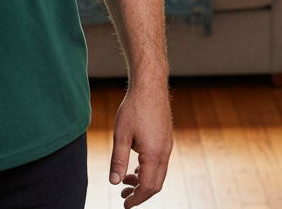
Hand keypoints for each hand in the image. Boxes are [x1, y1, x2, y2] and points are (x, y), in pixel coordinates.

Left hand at [109, 83, 171, 206]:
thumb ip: (118, 160)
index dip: (136, 199)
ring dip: (143, 181)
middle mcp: (164, 152)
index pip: (147, 187)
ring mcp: (167, 145)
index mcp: (154, 154)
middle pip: (155, 184)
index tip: (124, 205)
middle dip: (140, 194)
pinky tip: (136, 166)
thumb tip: (114, 182)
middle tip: (123, 195)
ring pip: (159, 173)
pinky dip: (148, 170)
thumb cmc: (134, 107)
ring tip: (126, 181)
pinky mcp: (166, 138)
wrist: (150, 85)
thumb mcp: (121, 134)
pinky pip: (160, 162)